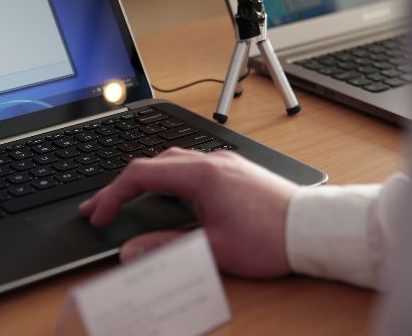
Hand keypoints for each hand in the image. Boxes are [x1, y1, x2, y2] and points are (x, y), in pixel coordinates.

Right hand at [79, 148, 297, 277]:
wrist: (313, 228)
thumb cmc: (269, 238)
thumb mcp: (212, 248)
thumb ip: (165, 248)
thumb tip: (131, 251)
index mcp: (201, 176)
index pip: (141, 175)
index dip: (112, 195)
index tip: (99, 215)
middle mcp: (210, 161)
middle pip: (153, 163)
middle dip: (121, 185)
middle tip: (101, 207)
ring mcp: (224, 163)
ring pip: (172, 161)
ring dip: (145, 177)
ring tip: (126, 198)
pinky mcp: (235, 170)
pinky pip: (191, 164)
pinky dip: (168, 176)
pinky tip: (168, 192)